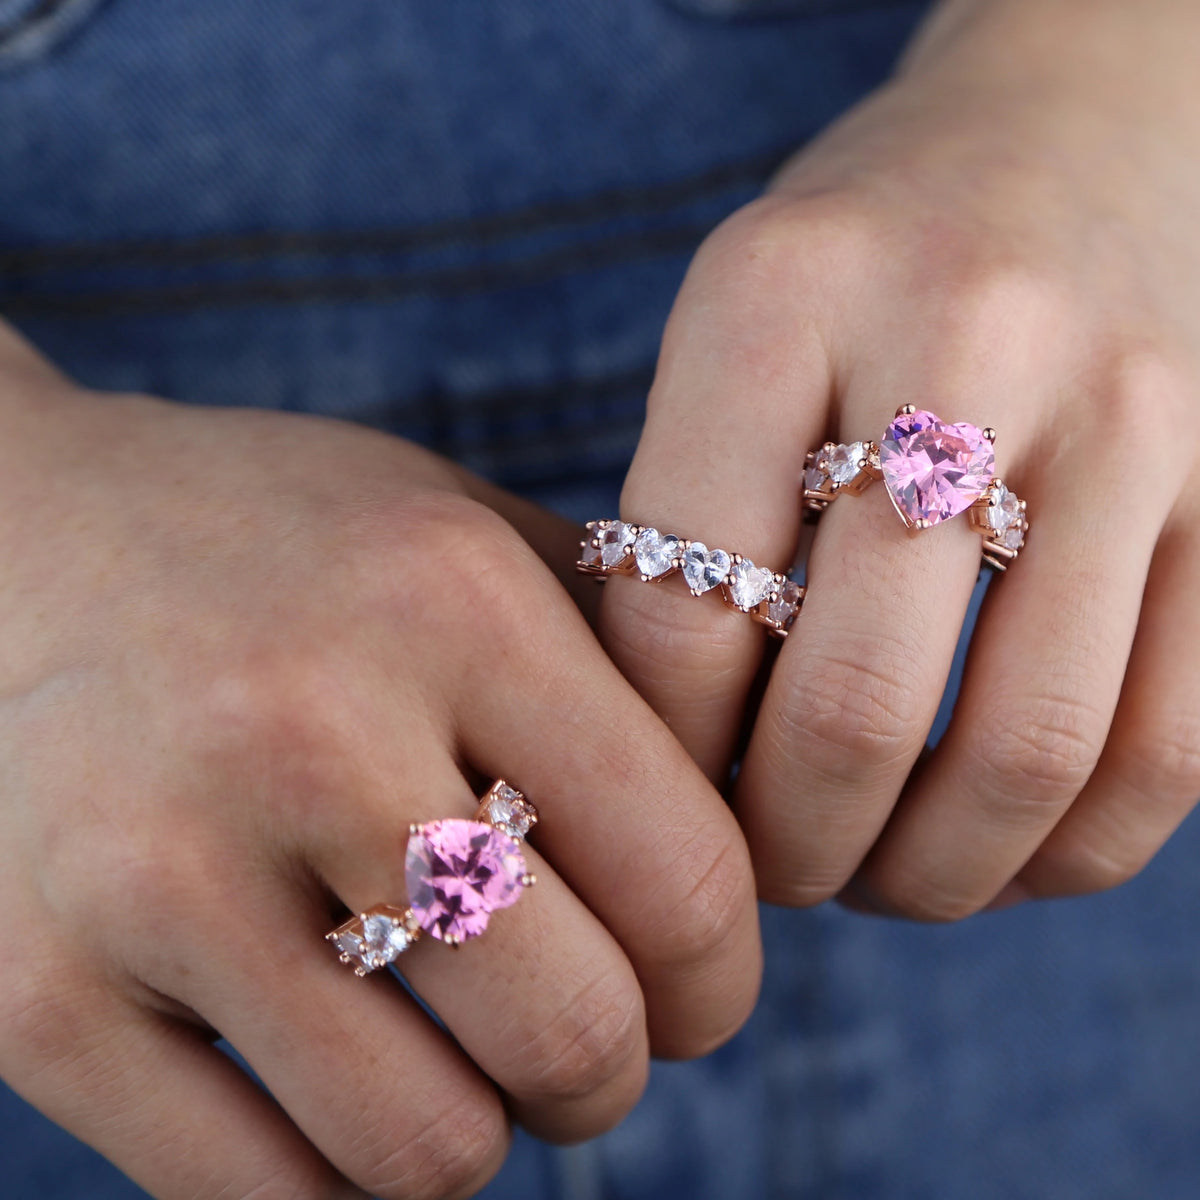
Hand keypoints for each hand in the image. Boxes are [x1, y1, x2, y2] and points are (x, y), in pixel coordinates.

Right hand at [0, 324, 759, 1198]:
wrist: (19, 545)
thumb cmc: (284, 547)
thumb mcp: (462, 534)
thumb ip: (618, 659)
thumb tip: (756, 818)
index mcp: (449, 602)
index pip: (690, 878)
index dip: (727, 974)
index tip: (701, 980)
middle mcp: (306, 727)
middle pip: (577, 1030)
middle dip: (618, 1065)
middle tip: (590, 1028)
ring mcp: (152, 870)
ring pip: (428, 1149)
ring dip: (485, 1129)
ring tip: (463, 1047)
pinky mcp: (37, 993)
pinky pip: (266, 1199)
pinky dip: (348, 1171)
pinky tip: (350, 1074)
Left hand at [599, 0, 1199, 918]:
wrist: (1061, 132)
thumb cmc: (854, 262)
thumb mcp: (725, 331)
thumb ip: (681, 521)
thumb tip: (673, 760)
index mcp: (777, 298)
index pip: (683, 614)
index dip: (662, 751)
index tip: (666, 784)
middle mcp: (963, 342)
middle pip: (858, 710)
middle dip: (790, 849)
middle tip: (763, 867)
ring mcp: (1127, 416)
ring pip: (1026, 757)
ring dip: (927, 878)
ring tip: (868, 877)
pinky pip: (1168, 749)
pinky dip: (1065, 854)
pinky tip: (993, 850)